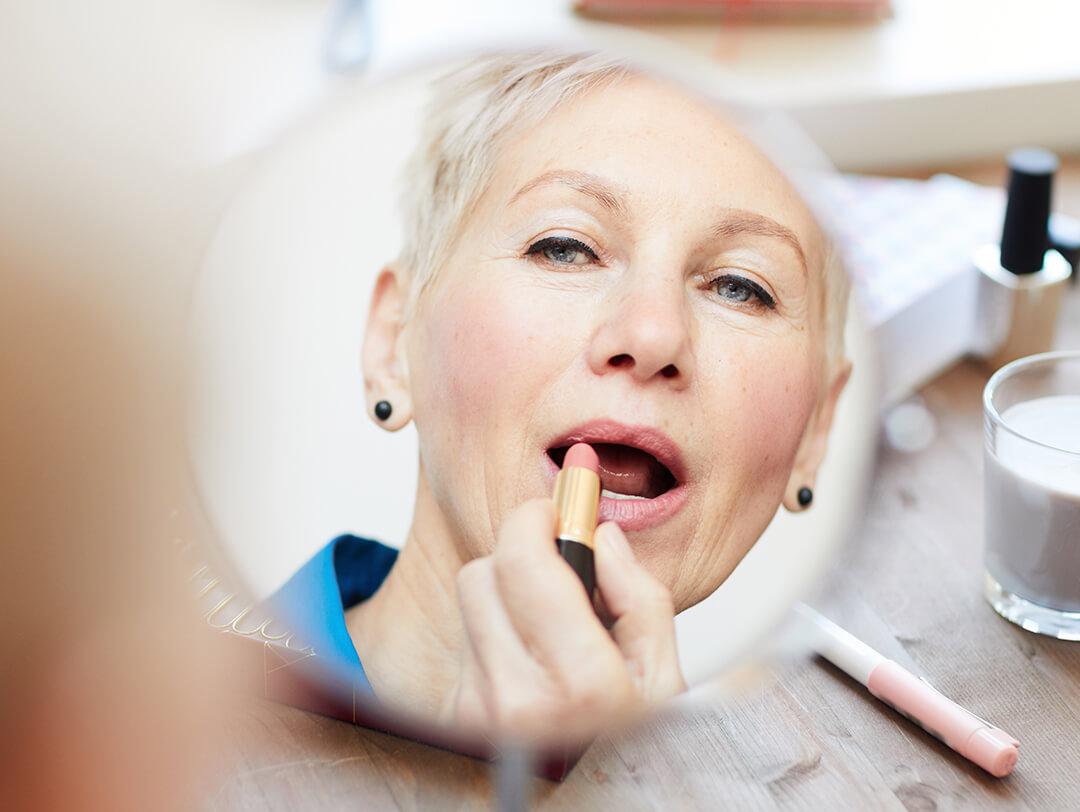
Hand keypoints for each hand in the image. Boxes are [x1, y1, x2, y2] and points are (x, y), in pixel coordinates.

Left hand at [441, 498, 685, 744]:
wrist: (593, 807)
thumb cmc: (635, 751)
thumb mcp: (664, 680)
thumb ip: (640, 598)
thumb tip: (603, 534)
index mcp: (582, 687)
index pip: (525, 560)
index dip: (538, 518)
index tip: (554, 509)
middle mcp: (517, 703)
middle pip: (484, 570)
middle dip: (522, 555)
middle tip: (556, 559)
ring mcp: (476, 715)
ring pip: (471, 602)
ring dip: (507, 598)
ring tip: (550, 632)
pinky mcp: (452, 720)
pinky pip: (466, 640)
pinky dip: (496, 636)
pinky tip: (530, 665)